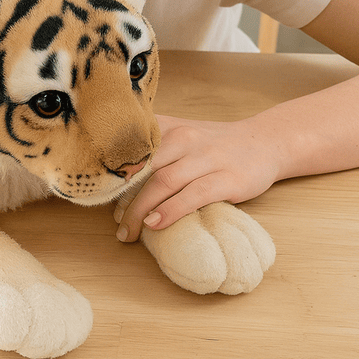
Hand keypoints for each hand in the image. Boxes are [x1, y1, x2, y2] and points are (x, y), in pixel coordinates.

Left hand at [113, 114, 281, 241]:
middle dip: (120, 197)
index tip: (94, 192)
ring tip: (127, 231)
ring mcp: (206, 158)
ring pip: (163, 182)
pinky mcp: (227, 178)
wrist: (264, 141)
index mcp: (168, 126)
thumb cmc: (212, 143)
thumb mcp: (180, 131)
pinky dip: (171, 211)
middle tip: (113, 222)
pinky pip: (193, 195)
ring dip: (140, 210)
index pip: (130, 147)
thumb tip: (109, 168)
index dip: (109, 171)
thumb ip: (150, 143)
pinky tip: (155, 224)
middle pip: (142, 168)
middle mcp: (184, 138)